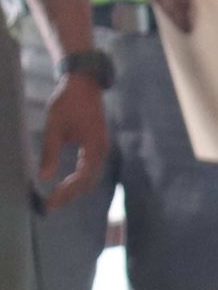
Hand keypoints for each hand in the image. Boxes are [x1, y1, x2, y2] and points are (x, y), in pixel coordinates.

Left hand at [35, 76, 107, 209]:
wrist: (84, 84)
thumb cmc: (68, 102)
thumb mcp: (54, 126)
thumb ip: (50, 152)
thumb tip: (43, 176)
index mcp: (94, 149)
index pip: (82, 179)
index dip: (66, 192)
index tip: (50, 201)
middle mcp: (101, 153)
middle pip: (89, 183)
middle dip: (70, 195)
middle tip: (51, 204)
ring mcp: (101, 151)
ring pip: (91, 179)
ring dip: (76, 190)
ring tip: (58, 197)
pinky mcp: (97, 148)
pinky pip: (91, 170)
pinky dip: (79, 180)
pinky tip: (68, 184)